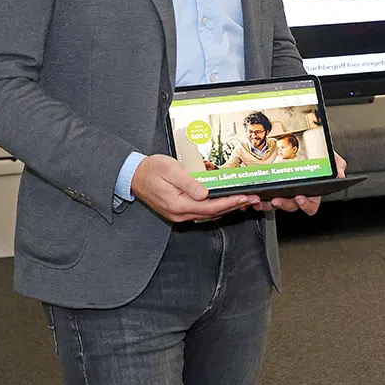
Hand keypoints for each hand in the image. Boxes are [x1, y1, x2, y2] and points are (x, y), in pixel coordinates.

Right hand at [131, 154, 256, 222]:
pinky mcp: (178, 211)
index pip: (210, 207)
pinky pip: (201, 212)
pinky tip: (225, 203)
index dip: (230, 202)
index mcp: (177, 204)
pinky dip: (216, 208)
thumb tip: (205, 193)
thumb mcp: (171, 170)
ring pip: (208, 214)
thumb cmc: (151, 169)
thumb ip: (189, 183)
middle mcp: (178, 213)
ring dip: (226, 208)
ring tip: (244, 201)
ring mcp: (178, 214)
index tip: (245, 197)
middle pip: (212, 213)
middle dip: (234, 206)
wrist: (132, 174)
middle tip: (252, 199)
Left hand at [256, 153, 345, 214]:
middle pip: (292, 206)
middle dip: (284, 204)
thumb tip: (340, 174)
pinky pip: (265, 199)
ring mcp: (285, 192)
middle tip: (277, 199)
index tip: (300, 197)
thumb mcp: (329, 157)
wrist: (302, 143)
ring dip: (268, 204)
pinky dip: (259, 200)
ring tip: (261, 200)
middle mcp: (298, 194)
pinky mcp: (272, 189)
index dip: (306, 204)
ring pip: (277, 204)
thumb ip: (337, 165)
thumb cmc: (317, 155)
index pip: (311, 204)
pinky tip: (254, 197)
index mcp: (313, 192)